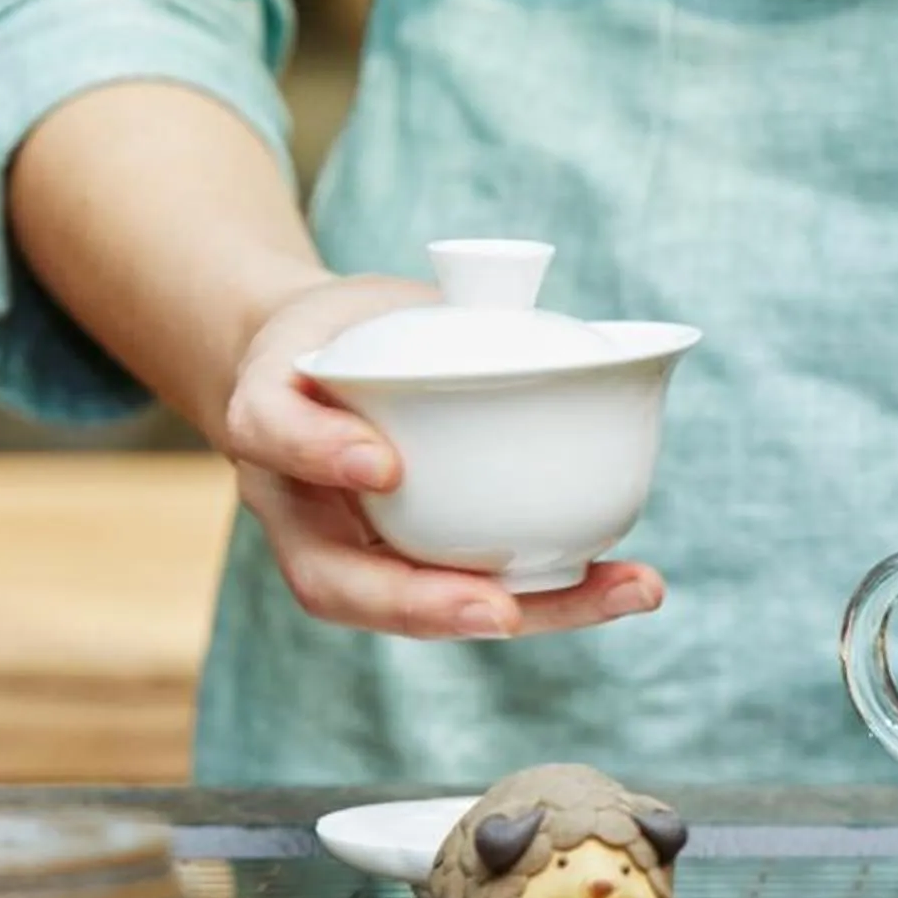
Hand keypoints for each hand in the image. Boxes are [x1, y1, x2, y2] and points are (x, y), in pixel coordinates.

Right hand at [223, 275, 667, 639]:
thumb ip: (416, 305)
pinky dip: (555, 598)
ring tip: (625, 592)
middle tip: (498, 610)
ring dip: (526, 614)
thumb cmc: (345, 333)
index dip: (319, 453)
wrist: (316, 374)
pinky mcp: (411, 566)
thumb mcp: (357, 301)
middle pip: (333, 583)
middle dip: (420, 603)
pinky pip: (477, 593)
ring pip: (413, 610)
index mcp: (269, 419)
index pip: (271, 434)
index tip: (383, 463)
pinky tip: (629, 583)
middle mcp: (296, 508)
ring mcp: (350, 552)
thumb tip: (513, 283)